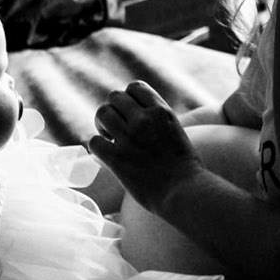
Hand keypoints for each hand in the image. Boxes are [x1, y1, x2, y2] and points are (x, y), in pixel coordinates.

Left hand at [85, 80, 202, 214]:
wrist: (184, 192)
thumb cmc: (185, 167)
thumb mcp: (176, 131)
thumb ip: (158, 119)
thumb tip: (138, 114)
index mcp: (162, 111)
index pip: (135, 87)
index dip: (128, 99)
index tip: (130, 113)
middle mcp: (144, 120)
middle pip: (114, 97)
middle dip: (113, 110)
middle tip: (116, 128)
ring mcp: (129, 138)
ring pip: (102, 114)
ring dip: (102, 125)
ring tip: (110, 138)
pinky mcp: (117, 158)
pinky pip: (94, 141)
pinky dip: (98, 147)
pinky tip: (106, 155)